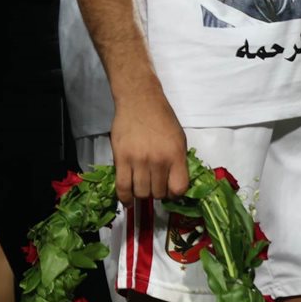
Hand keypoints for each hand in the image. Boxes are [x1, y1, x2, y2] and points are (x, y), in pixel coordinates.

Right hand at [111, 81, 188, 203]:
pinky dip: (125, 198)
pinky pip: (122, 188)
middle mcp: (158, 160)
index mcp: (176, 154)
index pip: (179, 188)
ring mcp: (139, 161)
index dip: (175, 194)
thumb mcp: (179, 138)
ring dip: (142, 194)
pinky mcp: (121, 160)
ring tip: (143, 188)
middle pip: (158, 193)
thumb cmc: (162, 118)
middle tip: (155, 186)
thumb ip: (178, 161)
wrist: (140, 101)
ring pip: (141, 193)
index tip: (171, 191)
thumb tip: (174, 183)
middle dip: (158, 193)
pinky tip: (128, 200)